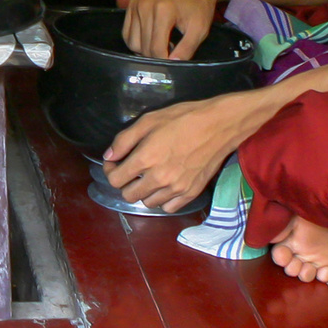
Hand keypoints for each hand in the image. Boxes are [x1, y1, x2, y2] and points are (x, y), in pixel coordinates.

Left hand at [104, 93, 257, 212]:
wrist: (218, 125)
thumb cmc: (182, 118)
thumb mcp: (148, 120)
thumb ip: (124, 140)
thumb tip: (109, 156)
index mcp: (146, 159)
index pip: (115, 179)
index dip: (110, 170)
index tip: (115, 162)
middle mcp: (159, 178)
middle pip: (128, 195)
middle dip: (125, 183)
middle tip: (131, 170)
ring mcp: (176, 189)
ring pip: (147, 203)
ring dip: (143, 192)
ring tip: (149, 176)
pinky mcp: (191, 193)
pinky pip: (168, 208)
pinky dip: (162, 200)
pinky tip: (164, 186)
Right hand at [123, 0, 227, 60]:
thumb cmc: (199, 9)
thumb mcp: (199, 30)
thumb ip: (186, 49)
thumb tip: (171, 65)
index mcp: (163, 10)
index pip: (156, 48)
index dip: (165, 61)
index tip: (174, 61)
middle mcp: (145, 5)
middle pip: (143, 47)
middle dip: (157, 55)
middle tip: (172, 49)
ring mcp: (136, 3)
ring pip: (132, 43)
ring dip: (146, 50)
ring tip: (162, 42)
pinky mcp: (132, 4)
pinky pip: (127, 33)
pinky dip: (137, 41)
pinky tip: (152, 37)